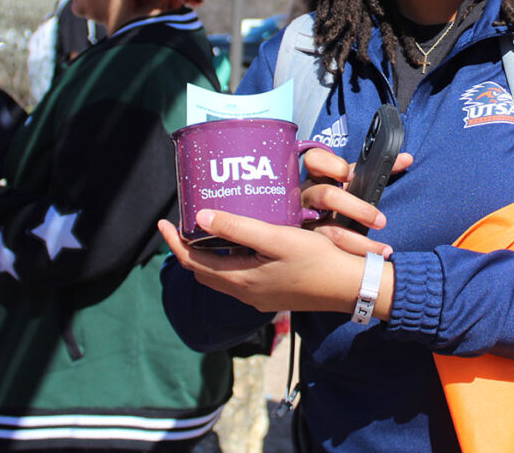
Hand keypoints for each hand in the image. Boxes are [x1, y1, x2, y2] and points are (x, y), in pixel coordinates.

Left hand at [157, 214, 392, 317]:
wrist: (350, 287)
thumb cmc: (316, 260)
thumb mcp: (277, 238)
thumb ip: (239, 228)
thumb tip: (200, 217)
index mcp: (241, 280)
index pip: (193, 263)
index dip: (174, 243)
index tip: (163, 222)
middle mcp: (245, 292)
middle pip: (203, 272)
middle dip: (188, 250)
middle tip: (184, 224)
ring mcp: (259, 296)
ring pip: (221, 275)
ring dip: (208, 255)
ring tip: (209, 229)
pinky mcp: (273, 293)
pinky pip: (239, 277)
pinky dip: (229, 260)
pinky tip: (242, 242)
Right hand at [298, 146, 412, 256]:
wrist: (309, 231)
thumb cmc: (338, 200)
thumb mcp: (352, 183)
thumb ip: (377, 171)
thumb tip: (408, 158)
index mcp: (317, 176)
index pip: (315, 159)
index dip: (330, 165)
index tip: (347, 175)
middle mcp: (307, 197)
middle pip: (327, 196)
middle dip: (357, 208)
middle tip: (380, 221)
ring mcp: (304, 222)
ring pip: (328, 231)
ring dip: (359, 242)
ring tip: (382, 250)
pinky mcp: (306, 245)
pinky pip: (328, 254)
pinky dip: (352, 257)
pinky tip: (367, 263)